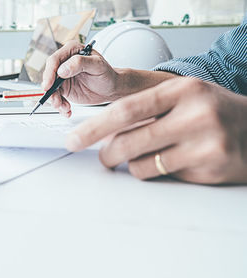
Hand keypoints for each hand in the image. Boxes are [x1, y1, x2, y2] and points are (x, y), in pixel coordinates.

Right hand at [42, 40, 121, 116]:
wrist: (111, 88)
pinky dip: (60, 106)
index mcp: (71, 51)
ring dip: (55, 100)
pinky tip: (67, 110)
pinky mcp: (64, 89)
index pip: (54, 60)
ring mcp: (62, 77)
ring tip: (64, 107)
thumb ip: (80, 63)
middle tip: (56, 100)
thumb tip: (62, 69)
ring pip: (50, 89)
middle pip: (49, 75)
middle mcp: (64, 63)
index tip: (48, 85)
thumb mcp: (97, 65)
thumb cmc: (107, 74)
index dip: (49, 73)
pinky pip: (56, 98)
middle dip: (50, 90)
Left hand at [66, 77, 246, 184]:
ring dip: (132, 165)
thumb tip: (103, 132)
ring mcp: (205, 145)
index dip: (94, 127)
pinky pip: (164, 177)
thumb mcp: (184, 98)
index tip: (73, 139)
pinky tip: (174, 162)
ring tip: (145, 156)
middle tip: (101, 158)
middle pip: (128, 140)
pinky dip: (158, 173)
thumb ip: (148, 110)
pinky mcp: (210, 170)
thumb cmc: (214, 111)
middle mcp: (195, 115)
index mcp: (183, 90)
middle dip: (105, 153)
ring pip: (141, 165)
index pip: (126, 110)